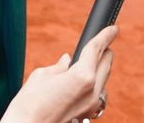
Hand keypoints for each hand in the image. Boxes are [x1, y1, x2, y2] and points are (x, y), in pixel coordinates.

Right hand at [1, 26, 117, 122]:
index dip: (106, 35)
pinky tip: (82, 84)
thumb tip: (67, 61)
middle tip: (99, 43)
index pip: (97, 48)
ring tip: (87, 63)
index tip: (114, 28)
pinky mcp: (87, 117)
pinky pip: (97, 95)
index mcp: (83, 76)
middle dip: (104, 51)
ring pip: (104, 80)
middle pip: (106, 63)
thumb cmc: (29, 105)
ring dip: (99, 69)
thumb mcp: (41, 76)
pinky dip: (94, 85)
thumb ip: (59, 66)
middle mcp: (93, 91)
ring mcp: (91, 106)